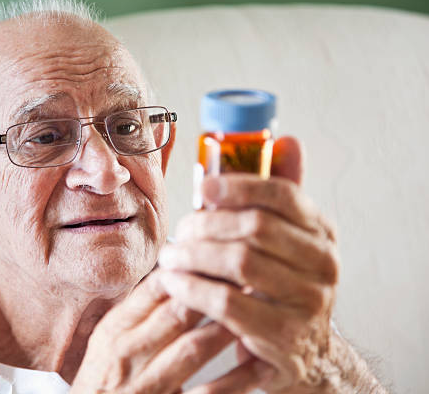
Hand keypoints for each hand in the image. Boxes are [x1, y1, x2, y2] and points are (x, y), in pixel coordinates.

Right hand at [71, 270, 269, 393]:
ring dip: (227, 326)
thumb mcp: (109, 338)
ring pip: (192, 347)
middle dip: (215, 290)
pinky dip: (232, 381)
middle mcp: (126, 354)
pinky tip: (255, 364)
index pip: (154, 288)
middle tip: (246, 273)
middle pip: (176, 312)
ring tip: (254, 306)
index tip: (219, 252)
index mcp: (114, 330)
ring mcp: (144, 385)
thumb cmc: (104, 378)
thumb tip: (176, 269)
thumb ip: (139, 308)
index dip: (190, 268)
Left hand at [158, 137, 339, 391]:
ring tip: (169, 258)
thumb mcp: (288, 242)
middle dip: (206, 226)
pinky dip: (194, 291)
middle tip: (178, 232)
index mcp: (321, 231)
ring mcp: (309, 302)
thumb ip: (278, 196)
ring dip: (194, 257)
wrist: (306, 354)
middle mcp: (324, 263)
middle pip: (255, 227)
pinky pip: (228, 305)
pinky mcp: (285, 337)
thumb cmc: (283, 286)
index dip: (239, 186)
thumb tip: (287, 140)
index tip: (203, 188)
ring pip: (239, 264)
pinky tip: (175, 285)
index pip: (283, 194)